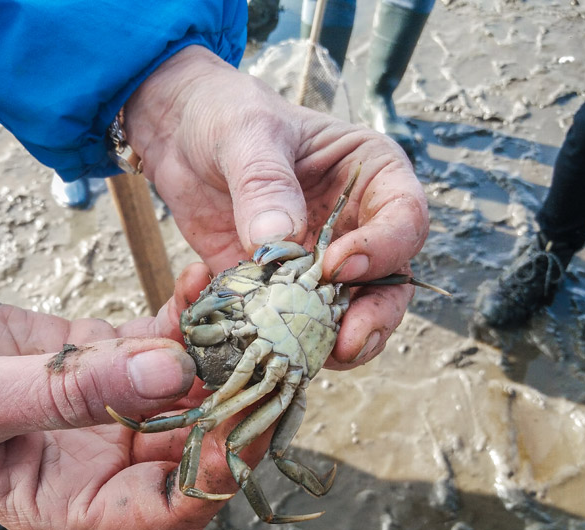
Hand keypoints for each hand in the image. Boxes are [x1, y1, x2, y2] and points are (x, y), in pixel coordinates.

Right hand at [0, 274, 258, 529]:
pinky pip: (161, 343)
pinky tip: (211, 277)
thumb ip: (70, 393)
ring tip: (260, 305)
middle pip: (199, 448)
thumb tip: (172, 376)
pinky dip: (188, 315)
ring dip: (226, 354)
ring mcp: (109, 413)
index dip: (221, 468)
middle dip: (242, 404)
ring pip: (191, 393)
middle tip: (282, 348)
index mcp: (74, 504)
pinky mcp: (105, 361)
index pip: (174, 506)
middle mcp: (104, 466)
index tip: (252, 414)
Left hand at [124, 46, 428, 366]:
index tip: (337, 266)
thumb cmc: (226, 116)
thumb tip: (279, 242)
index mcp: (371, 175)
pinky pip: (291, 327)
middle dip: (374, 319)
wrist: (181, 137)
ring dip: (331, 343)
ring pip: (347, 317)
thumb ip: (265, 182)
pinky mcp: (280, 293)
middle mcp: (358, 226)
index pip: (404, 218)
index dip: (383, 250)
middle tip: (349, 345)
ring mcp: (320, 265)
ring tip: (306, 359)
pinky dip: (278, 342)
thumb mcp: (246, 132)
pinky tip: (253, 345)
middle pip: (389, 284)